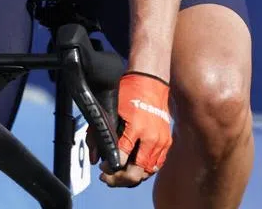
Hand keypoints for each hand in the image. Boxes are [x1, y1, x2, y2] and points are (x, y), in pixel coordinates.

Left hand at [99, 73, 172, 187]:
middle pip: (135, 173)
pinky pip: (155, 166)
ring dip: (131, 178)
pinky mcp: (167, 143)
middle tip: (107, 177)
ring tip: (118, 175)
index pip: (122, 160)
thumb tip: (95, 159)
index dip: (109, 169)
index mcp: (135, 128)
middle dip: (119, 179)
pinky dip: (143, 170)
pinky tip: (132, 167)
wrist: (150, 82)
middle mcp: (151, 138)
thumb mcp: (110, 110)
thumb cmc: (128, 93)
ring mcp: (161, 142)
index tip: (102, 168)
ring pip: (146, 173)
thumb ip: (98, 134)